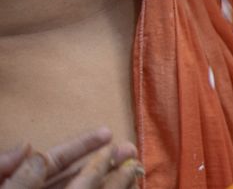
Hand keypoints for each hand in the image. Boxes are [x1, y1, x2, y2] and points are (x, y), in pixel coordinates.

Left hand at [1, 130, 139, 188]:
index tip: (107, 132)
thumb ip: (6, 169)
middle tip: (130, 148)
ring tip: (136, 167)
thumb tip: (27, 145)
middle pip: (76, 176)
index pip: (53, 161)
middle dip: (105, 160)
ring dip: (113, 180)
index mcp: (22, 182)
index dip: (80, 145)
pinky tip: (128, 188)